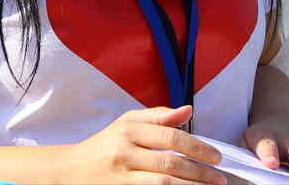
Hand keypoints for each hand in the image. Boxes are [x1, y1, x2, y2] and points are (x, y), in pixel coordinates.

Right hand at [59, 105, 226, 183]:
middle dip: (199, 172)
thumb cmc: (104, 146)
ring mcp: (120, 177)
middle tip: (220, 179)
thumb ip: (158, 116)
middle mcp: (124, 153)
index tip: (217, 157)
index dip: (197, 147)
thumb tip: (188, 110)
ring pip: (162, 184)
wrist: (69, 171)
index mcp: (129, 130)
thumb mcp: (126, 123)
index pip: (170, 137)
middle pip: (169, 163)